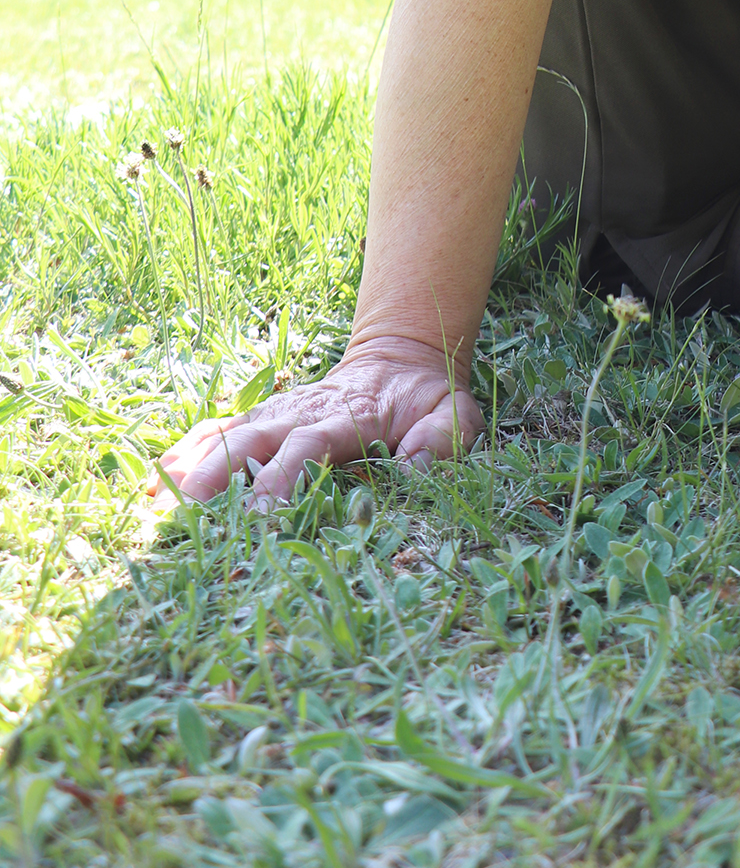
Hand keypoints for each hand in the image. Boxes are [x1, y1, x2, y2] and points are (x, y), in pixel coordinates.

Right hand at [153, 336, 483, 505]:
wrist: (402, 357)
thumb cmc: (427, 399)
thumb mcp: (453, 415)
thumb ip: (440, 439)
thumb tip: (415, 468)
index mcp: (348, 416)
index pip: (309, 445)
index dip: (285, 474)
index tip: (263, 510)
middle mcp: (304, 411)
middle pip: (256, 436)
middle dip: (224, 469)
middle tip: (195, 506)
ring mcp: (280, 412)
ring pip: (231, 432)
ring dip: (198, 461)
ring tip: (161, 495)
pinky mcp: (266, 418)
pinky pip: (222, 430)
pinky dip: (190, 451)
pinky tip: (159, 478)